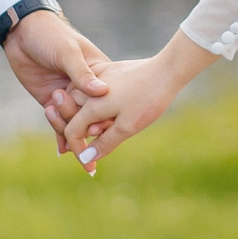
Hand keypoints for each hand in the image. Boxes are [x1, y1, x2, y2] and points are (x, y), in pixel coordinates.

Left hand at [2, 10, 110, 157]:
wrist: (22, 32)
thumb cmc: (51, 35)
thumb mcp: (67, 52)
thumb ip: (82, 74)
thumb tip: (102, 92)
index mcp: (98, 73)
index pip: (108, 100)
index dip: (105, 116)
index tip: (100, 127)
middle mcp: (85, 88)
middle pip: (92, 116)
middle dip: (89, 130)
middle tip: (83, 140)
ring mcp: (68, 96)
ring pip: (75, 122)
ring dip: (68, 128)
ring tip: (56, 120)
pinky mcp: (51, 101)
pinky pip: (59, 123)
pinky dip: (61, 137)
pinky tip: (62, 150)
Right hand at [59, 31, 216, 170]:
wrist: (166, 70)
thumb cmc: (148, 99)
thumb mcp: (127, 127)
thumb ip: (105, 143)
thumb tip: (86, 158)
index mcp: (91, 105)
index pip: (71, 132)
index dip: (79, 152)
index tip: (91, 169)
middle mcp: (89, 90)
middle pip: (73, 116)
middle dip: (83, 134)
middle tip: (103, 139)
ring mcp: (98, 78)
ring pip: (81, 102)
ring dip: (89, 119)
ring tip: (111, 125)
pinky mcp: (108, 71)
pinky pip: (92, 91)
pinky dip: (96, 105)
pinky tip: (113, 110)